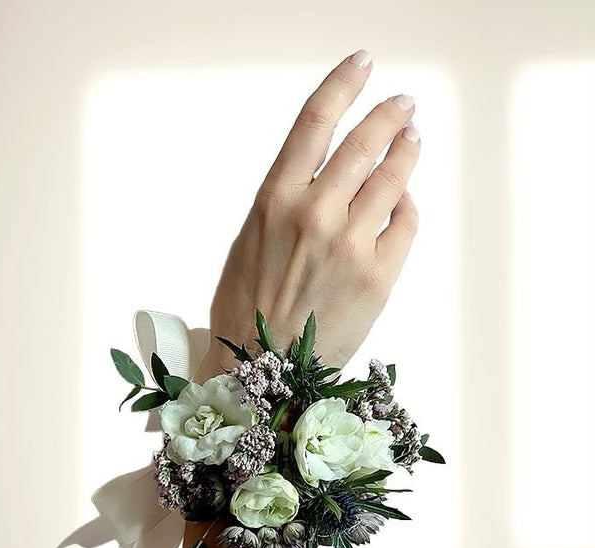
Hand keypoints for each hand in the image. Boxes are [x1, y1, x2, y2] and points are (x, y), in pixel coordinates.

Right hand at [206, 51, 419, 370]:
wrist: (263, 371)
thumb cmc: (247, 310)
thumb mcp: (248, 243)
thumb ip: (284, 203)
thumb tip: (327, 175)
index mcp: (274, 201)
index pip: (314, 121)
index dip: (343, 84)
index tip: (362, 65)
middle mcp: (314, 214)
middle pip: (363, 142)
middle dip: (389, 115)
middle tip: (402, 105)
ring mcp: (350, 244)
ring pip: (393, 178)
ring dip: (406, 151)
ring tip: (412, 138)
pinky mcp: (379, 275)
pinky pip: (404, 222)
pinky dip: (406, 207)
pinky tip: (402, 203)